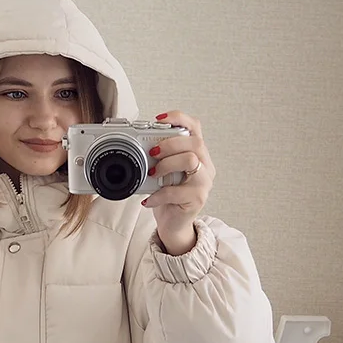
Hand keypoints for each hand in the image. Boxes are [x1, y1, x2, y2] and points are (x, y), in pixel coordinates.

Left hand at [141, 110, 215, 254]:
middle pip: (195, 142)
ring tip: (152, 173)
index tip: (159, 119)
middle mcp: (206, 166)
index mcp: (198, 155)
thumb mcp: (163, 172)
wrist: (174, 224)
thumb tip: (137, 144)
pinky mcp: (197, 199)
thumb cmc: (168, 197)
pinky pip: (177, 191)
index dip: (179, 118)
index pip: (195, 128)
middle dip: (170, 143)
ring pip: (191, 160)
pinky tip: (149, 199)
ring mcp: (204, 183)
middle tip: (152, 151)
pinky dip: (158, 194)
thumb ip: (158, 157)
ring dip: (166, 164)